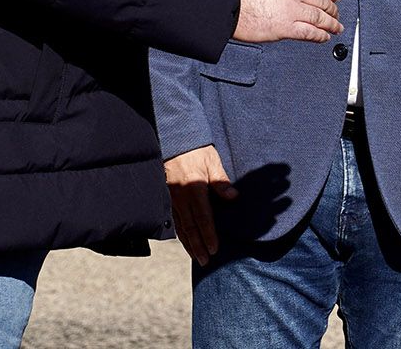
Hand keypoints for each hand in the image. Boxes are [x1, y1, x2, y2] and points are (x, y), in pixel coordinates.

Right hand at [165, 145, 237, 265]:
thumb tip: (233, 197)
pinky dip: (180, 232)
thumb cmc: (195, 149)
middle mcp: (181, 196)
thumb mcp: (212, 160)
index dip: (209, 235)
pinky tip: (185, 240)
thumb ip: (221, 180)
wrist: (173, 138)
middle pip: (190, 227)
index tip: (215, 249)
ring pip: (180, 226)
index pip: (203, 217)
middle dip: (198, 246)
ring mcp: (172, 197)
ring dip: (188, 243)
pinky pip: (173, 218)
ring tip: (196, 257)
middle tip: (205, 261)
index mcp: (194, 188)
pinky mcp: (167, 196)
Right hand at [234, 0, 341, 42]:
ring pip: (321, 18)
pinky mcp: (285, 28)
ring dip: (331, 24)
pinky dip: (320, 36)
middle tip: (335, 14)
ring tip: (336, 28)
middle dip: (333, 9)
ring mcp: (292, 9)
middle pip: (324, 0)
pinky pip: (310, 33)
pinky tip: (324, 37)